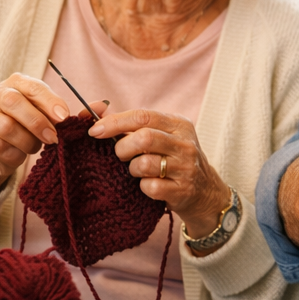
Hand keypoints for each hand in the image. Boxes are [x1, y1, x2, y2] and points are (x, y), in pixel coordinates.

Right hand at [0, 74, 70, 191]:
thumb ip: (73, 114)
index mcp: (19, 83)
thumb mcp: (50, 119)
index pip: (35, 88)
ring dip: (26, 141)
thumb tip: (103, 105)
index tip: (64, 118)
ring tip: (33, 145)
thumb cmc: (30, 128)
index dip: (50, 103)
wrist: (0, 150)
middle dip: (37, 122)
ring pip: (6, 126)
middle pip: (14, 102)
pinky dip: (13, 153)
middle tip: (53, 138)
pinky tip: (17, 152)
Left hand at [88, 110, 229, 238]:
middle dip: (122, 148)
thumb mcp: (162, 135)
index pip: (143, 116)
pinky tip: (149, 186)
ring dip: (132, 170)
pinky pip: (150, 187)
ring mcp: (186, 167)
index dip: (115, 122)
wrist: (204, 189)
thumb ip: (133, 124)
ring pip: (144, 164)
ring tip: (138, 171)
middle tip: (120, 155)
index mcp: (179, 124)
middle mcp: (185, 143)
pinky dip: (143, 188)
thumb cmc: (172, 158)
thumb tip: (97, 109)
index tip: (94, 131)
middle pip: (143, 138)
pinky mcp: (182, 190)